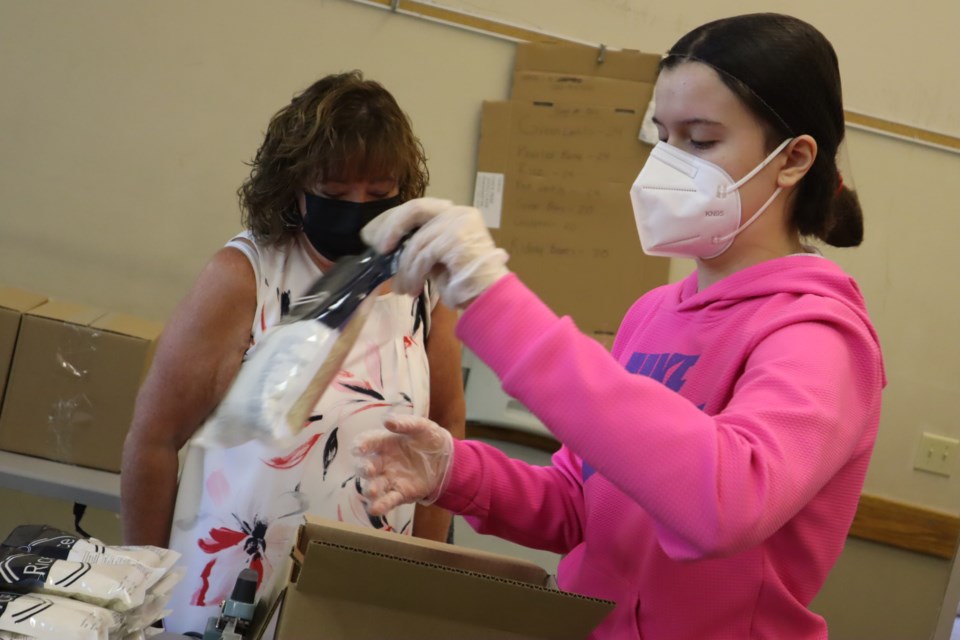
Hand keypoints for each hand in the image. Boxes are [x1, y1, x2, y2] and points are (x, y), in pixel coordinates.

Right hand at [352, 414, 453, 515]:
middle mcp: (383, 462)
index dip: (361, 445)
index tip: (358, 449)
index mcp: (385, 442)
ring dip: (370, 489)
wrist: (447, 459)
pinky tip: (375, 509)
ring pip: (374, 485)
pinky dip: (380, 506)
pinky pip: (387, 500)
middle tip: (368, 470)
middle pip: (365, 465)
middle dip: (363, 468)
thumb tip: (387, 421)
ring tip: (372, 492)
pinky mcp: (400, 493)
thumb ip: (405, 423)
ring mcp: (390, 479)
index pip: (368, 442)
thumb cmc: (430, 439)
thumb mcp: (422, 426)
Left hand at [362, 197, 509, 308]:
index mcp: (456, 214)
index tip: (374, 235)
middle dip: (391, 228)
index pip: (419, 208)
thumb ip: (421, 247)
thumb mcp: (438, 259)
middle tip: (379, 250)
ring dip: (406, 268)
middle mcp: (459, 213)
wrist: (491, 298)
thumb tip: (389, 249)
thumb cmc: (466, 282)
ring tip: (404, 288)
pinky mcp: (455, 239)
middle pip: (415, 210)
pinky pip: (423, 255)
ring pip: (417, 241)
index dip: (393, 220)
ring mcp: (459, 224)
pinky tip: (414, 288)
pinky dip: (414, 274)